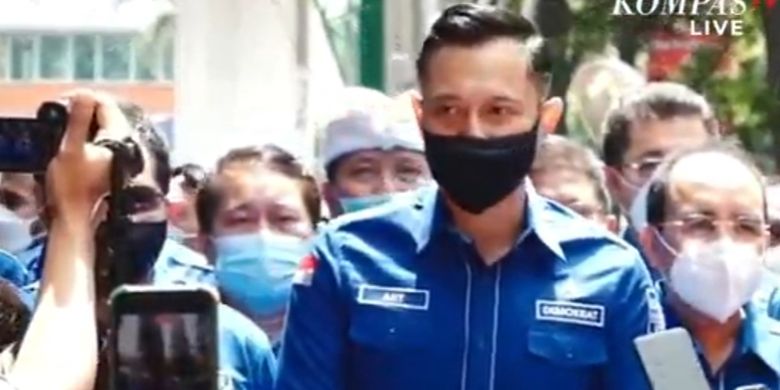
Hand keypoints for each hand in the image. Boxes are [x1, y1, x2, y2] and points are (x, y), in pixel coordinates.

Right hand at [45, 91, 131, 222]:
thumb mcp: (70, 149)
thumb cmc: (71, 184)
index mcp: (118, 138)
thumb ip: (78, 120)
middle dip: (87, 109)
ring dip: (87, 122)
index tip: (66, 100)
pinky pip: (103, 139)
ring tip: (67, 121)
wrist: (75, 216)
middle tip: (64, 109)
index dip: (86, 98)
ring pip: (105, 127)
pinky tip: (77, 138)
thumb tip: (85, 93)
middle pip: (107, 115)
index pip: (107, 105)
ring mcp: (120, 155)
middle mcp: (124, 144)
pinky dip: (90, 134)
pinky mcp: (112, 163)